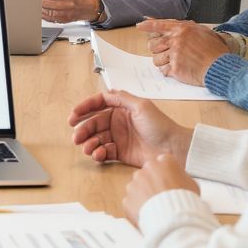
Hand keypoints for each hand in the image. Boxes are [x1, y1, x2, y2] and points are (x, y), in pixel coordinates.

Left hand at [42, 0, 99, 23]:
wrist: (86, 7)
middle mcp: (69, 4)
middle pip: (53, 5)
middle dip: (42, 2)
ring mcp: (67, 13)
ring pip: (52, 13)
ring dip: (42, 10)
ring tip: (35, 5)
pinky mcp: (64, 20)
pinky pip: (52, 19)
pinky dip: (45, 16)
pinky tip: (39, 11)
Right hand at [68, 89, 192, 166]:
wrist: (173, 148)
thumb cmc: (160, 126)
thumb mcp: (142, 106)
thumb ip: (122, 97)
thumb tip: (105, 92)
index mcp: (121, 108)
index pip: (98, 105)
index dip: (84, 109)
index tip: (74, 115)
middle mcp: (117, 122)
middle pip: (93, 123)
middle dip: (83, 129)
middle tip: (76, 136)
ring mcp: (118, 138)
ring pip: (96, 139)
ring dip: (89, 143)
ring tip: (88, 148)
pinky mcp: (120, 153)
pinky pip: (103, 152)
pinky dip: (98, 153)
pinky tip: (99, 154)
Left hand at [123, 153, 199, 226]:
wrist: (174, 219)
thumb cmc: (186, 202)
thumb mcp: (192, 185)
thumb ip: (182, 178)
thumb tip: (179, 181)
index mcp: (165, 161)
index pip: (164, 163)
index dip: (167, 175)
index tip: (169, 183)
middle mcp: (147, 168)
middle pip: (148, 173)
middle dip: (154, 183)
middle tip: (163, 196)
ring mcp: (135, 183)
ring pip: (138, 187)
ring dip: (145, 195)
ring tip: (157, 207)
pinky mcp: (128, 198)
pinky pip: (132, 201)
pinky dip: (139, 207)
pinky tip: (149, 214)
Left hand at [138, 19, 229, 86]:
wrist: (221, 67)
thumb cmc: (215, 50)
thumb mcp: (203, 32)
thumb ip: (187, 27)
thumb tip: (172, 23)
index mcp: (182, 29)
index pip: (159, 25)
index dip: (148, 25)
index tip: (139, 25)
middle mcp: (176, 40)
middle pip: (153, 44)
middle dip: (156, 49)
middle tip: (164, 52)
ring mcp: (175, 55)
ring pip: (156, 59)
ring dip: (162, 62)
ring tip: (174, 62)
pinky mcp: (176, 69)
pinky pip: (163, 70)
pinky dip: (167, 71)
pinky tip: (177, 70)